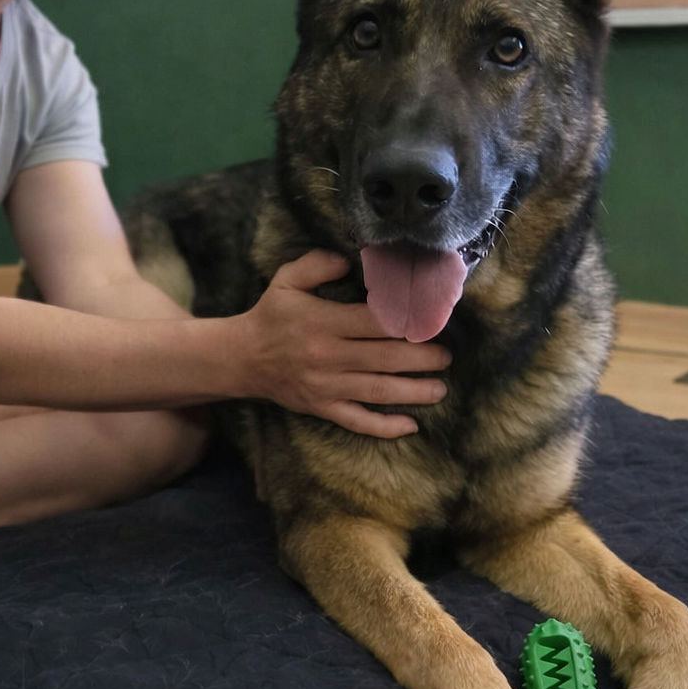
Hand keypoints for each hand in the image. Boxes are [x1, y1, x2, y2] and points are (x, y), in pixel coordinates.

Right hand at [233, 250, 450, 437]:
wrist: (242, 358)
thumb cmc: (271, 315)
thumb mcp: (287, 280)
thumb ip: (318, 264)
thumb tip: (350, 262)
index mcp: (322, 322)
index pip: (373, 322)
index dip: (405, 322)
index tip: (429, 320)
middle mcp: (327, 356)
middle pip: (384, 358)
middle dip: (421, 358)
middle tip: (445, 356)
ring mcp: (325, 386)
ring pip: (377, 391)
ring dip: (413, 392)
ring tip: (440, 388)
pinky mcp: (321, 408)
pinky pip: (357, 421)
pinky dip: (384, 427)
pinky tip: (410, 425)